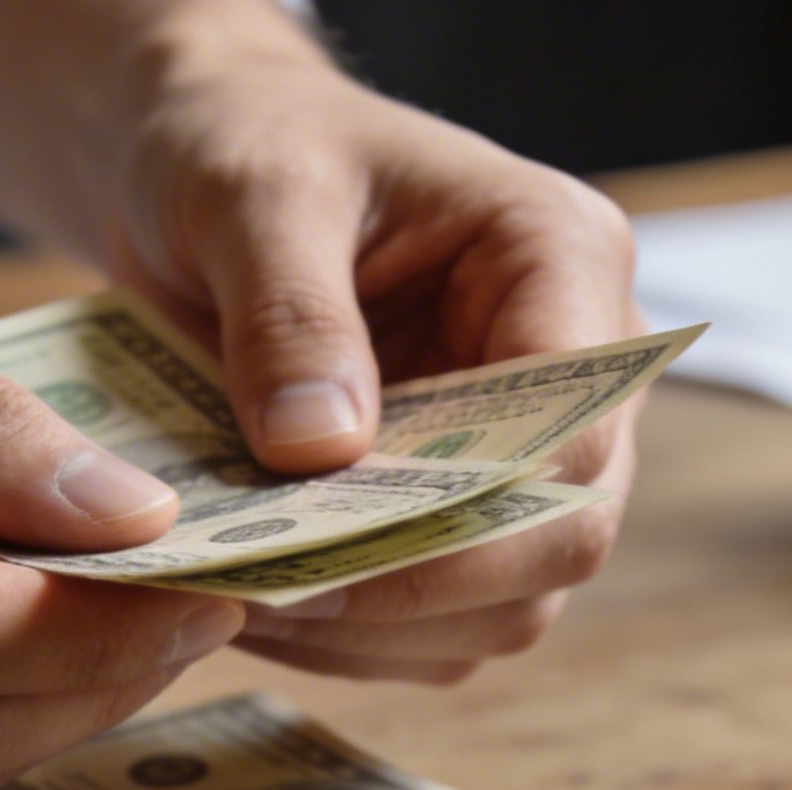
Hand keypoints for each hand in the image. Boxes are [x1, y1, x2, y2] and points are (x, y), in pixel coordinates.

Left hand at [0, 1, 642, 683]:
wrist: (212, 167)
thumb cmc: (249, 148)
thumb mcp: (252, 194)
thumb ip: (288, 313)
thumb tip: (321, 454)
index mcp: (564, 260)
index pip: (572, 433)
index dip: (465, 518)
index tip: (322, 551)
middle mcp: (579, 374)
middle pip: (559, 539)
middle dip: (418, 588)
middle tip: (266, 596)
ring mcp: (530, 455)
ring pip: (507, 607)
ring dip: (379, 630)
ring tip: (239, 605)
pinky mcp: (466, 516)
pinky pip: (441, 627)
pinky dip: (353, 639)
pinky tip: (254, 607)